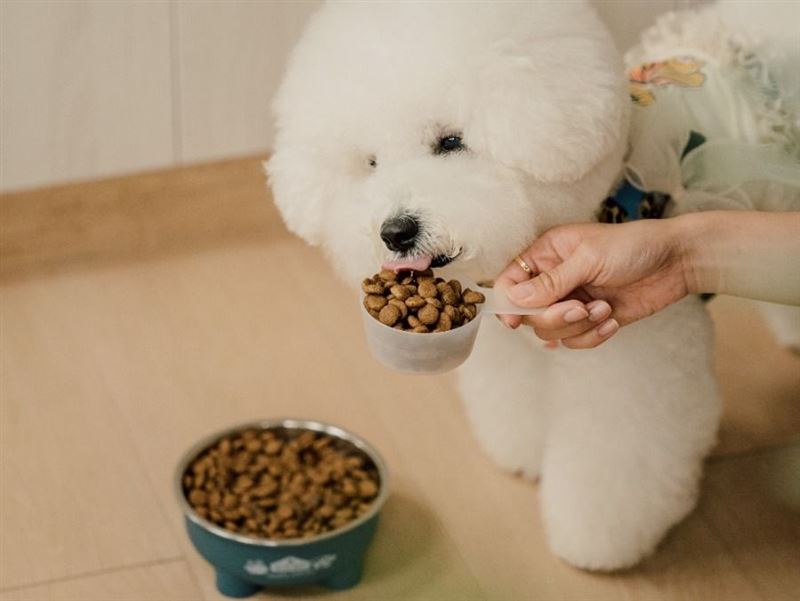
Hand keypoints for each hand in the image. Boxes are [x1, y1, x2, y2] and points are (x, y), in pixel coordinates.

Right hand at [495, 219, 689, 347]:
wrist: (676, 262)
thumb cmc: (633, 246)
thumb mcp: (588, 259)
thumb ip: (550, 282)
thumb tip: (513, 299)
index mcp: (547, 254)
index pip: (510, 282)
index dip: (508, 303)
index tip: (515, 321)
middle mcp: (554, 279)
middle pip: (529, 313)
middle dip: (553, 316)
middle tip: (579, 308)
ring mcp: (572, 301)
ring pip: (551, 330)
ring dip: (577, 326)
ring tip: (604, 309)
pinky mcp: (591, 320)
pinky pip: (575, 340)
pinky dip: (592, 336)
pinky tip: (612, 320)